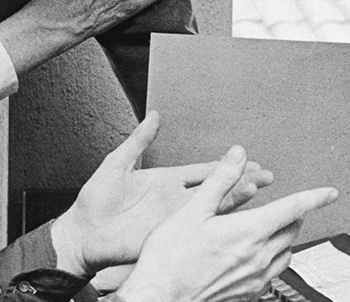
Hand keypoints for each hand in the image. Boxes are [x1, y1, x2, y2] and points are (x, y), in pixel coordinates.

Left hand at [50, 111, 273, 276]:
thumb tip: (153, 115)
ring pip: (213, 206)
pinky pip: (199, 226)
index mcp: (165, 181)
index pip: (202, 170)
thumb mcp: (117, 162)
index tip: (246, 158)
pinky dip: (218, 218)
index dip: (224, 164)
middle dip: (241, 180)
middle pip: (215, 188)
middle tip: (266, 174)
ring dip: (236, 197)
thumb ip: (138, 140)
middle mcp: (175, 200)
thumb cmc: (94, 203)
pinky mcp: (170, 233)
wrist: (83, 233)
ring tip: (257, 187)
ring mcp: (175, 218)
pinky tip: (235, 211)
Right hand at [116, 147, 337, 301]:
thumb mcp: (192, 210)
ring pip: (287, 254)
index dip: (315, 198)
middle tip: (291, 206)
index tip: (329, 193)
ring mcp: (255, 278)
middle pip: (293, 231)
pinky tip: (258, 256)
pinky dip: (274, 259)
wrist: (159, 297)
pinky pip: (273, 273)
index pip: (294, 209)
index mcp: (249, 232)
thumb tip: (237, 156)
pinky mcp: (248, 294)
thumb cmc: (170, 259)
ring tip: (276, 229)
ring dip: (287, 238)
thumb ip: (220, 180)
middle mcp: (258, 257)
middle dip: (296, 215)